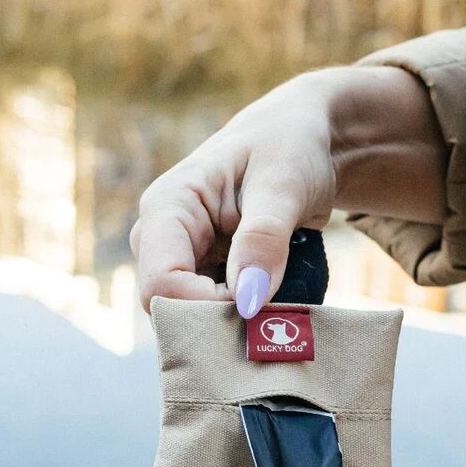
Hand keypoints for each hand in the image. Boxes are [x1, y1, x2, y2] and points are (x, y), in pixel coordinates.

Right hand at [131, 65, 445, 315]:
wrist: (303, 141)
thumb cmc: (289, 147)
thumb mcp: (283, 184)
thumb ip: (264, 239)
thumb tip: (248, 302)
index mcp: (167, 207)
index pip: (163, 284)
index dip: (206, 308)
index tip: (259, 307)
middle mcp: (162, 240)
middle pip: (171, 309)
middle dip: (220, 323)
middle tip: (275, 317)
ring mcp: (182, 260)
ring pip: (193, 319)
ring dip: (237, 325)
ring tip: (283, 306)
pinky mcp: (204, 275)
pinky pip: (215, 315)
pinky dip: (247, 320)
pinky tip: (277, 304)